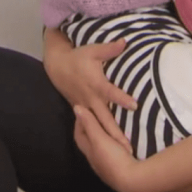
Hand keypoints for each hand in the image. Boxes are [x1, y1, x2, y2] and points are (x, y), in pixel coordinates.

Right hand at [43, 31, 135, 152]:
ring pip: (99, 125)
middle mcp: (92, 98)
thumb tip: (126, 41)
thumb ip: (110, 48)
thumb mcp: (92, 50)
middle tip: (127, 146)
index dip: (122, 98)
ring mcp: (87, 107)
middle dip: (115, 132)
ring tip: (123, 150)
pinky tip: (112, 144)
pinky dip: (102, 135)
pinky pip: (94, 125)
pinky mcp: (84, 111)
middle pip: (105, 118)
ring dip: (110, 137)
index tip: (134, 105)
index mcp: (96, 84)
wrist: (57, 67)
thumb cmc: (78, 57)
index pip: (111, 92)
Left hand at [74, 104, 147, 191]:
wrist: (131, 179)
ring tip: (112, 125)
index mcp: (89, 151)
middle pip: (90, 141)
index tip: (85, 110)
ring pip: (103, 147)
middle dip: (92, 128)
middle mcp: (96, 158)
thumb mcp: (99, 138)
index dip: (80, 122)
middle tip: (98, 115)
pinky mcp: (120, 165)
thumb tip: (76, 108)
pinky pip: (114, 151)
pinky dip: (115, 143)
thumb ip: (89, 123)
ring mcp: (107, 163)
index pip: (79, 135)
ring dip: (106, 136)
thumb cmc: (112, 158)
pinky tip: (122, 139)